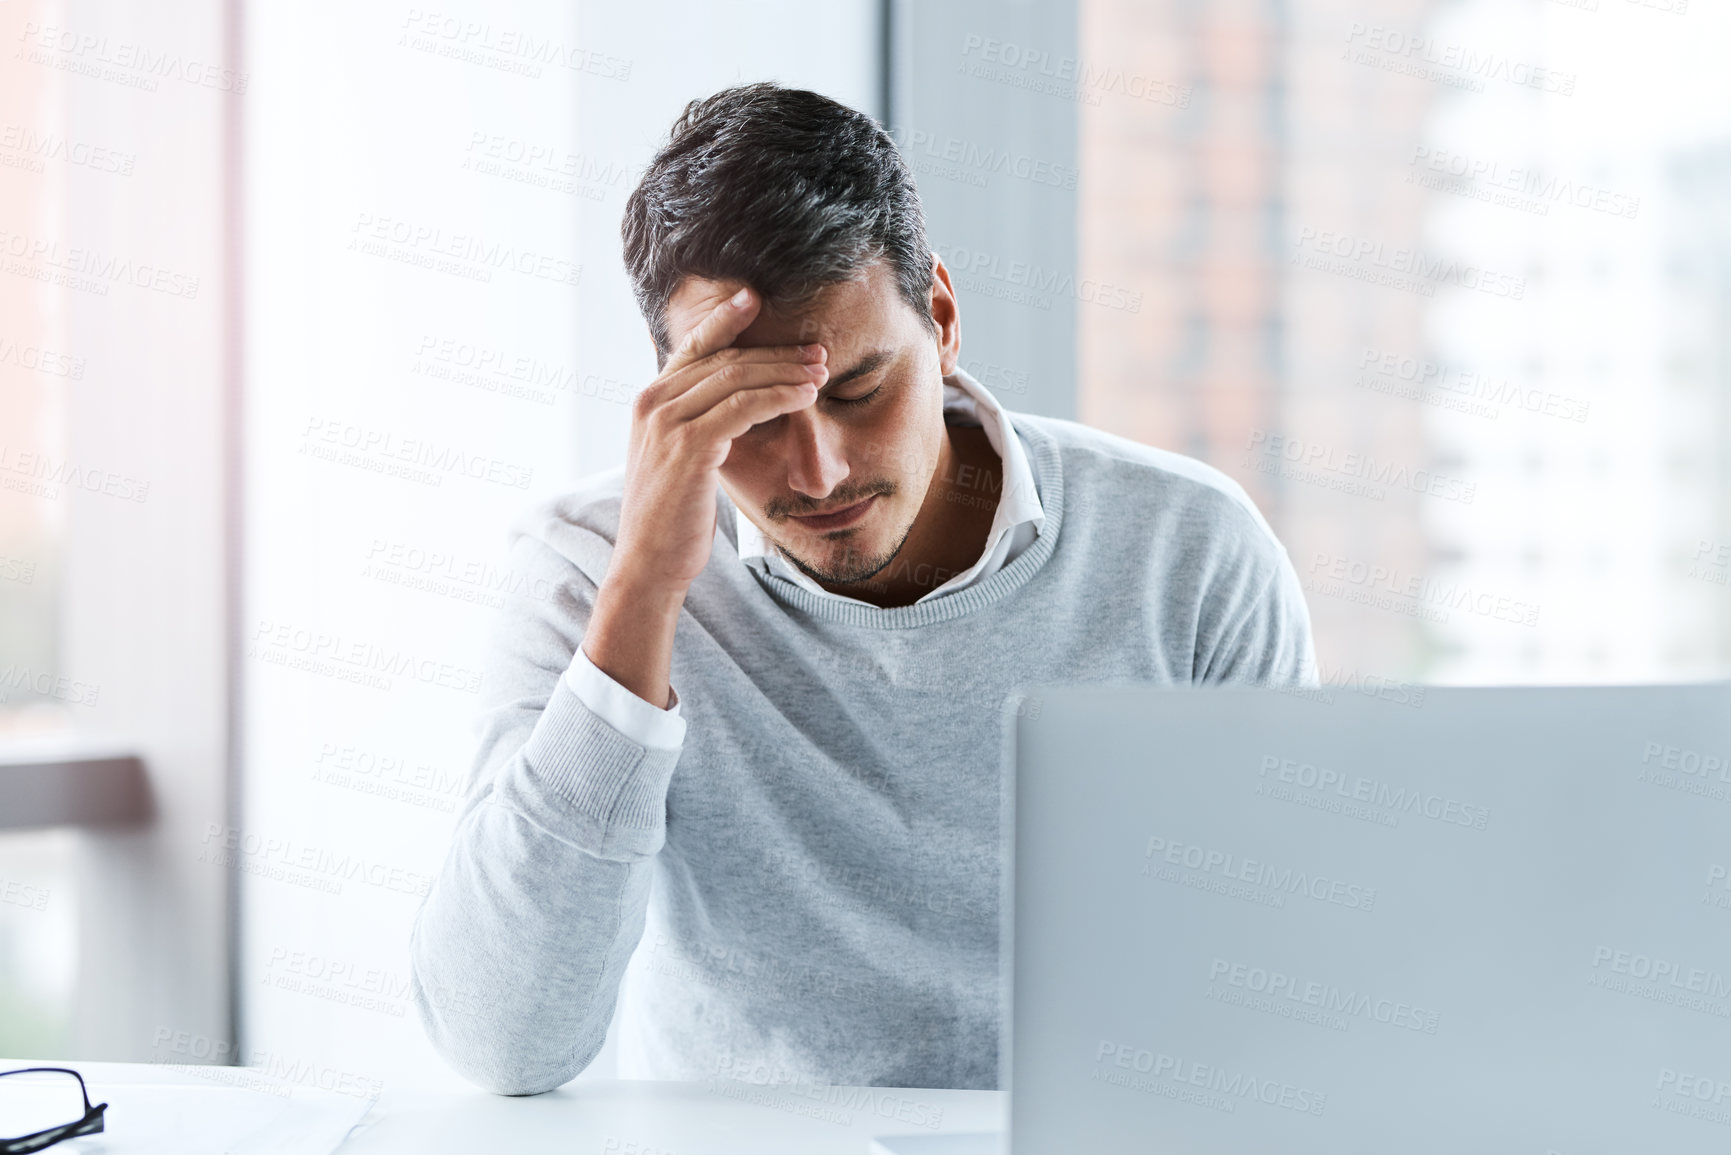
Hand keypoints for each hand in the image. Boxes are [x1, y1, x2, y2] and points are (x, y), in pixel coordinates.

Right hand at [611, 286, 827, 593]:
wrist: (648, 562)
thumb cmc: (671, 517)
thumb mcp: (678, 459)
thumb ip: (698, 425)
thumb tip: (733, 407)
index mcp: (649, 401)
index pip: (693, 347)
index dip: (724, 319)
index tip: (756, 297)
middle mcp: (653, 403)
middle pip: (725, 360)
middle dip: (776, 353)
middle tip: (816, 350)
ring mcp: (668, 423)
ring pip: (737, 379)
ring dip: (786, 371)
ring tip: (821, 370)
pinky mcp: (690, 447)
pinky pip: (743, 408)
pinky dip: (779, 397)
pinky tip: (806, 395)